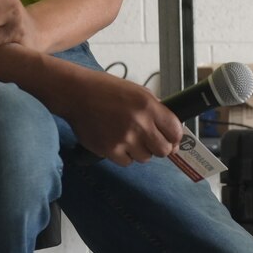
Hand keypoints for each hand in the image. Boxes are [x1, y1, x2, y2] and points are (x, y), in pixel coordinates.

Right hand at [49, 67, 182, 165]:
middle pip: (164, 150)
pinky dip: (125, 156)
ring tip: (130, 139)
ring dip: (141, 151)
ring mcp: (124, 138)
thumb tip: (171, 129)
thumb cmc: (106, 91)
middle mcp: (139, 123)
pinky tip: (118, 143)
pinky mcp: (109, 149)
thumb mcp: (137, 91)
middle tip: (154, 144)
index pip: (175, 131)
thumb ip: (155, 109)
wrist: (76, 94)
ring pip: (145, 158)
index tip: (173, 140)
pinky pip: (127, 162)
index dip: (176, 138)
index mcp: (149, 106)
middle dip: (162, 148)